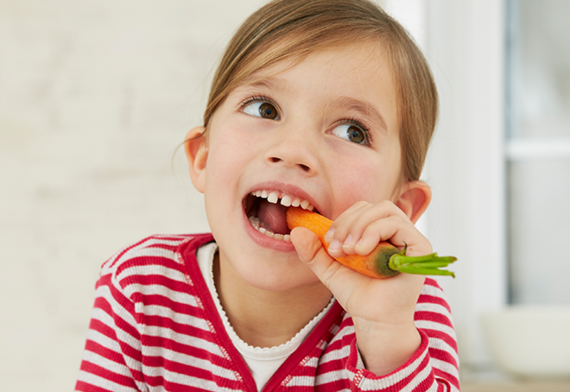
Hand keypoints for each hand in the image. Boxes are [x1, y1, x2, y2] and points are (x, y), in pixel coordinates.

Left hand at [290, 200, 429, 374]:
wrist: (373, 319)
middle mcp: (396, 232)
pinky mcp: (420, 247)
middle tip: (338, 248)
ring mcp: (410, 237)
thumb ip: (313, 250)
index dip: (342, 219)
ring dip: (360, 226)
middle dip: (348, 223)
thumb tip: (296, 230)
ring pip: (385, 210)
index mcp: (377, 232)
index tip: (329, 242)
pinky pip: (397, 223)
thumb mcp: (329, 268)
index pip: (361, 209)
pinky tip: (362, 252)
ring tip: (351, 251)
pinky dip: (374, 232)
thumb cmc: (357, 293)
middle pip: (372, 206)